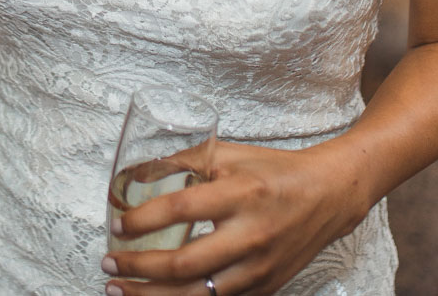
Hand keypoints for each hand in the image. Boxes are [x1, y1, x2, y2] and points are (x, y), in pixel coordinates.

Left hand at [101, 141, 366, 294]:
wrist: (328, 195)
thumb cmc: (274, 172)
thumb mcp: (230, 155)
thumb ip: (184, 162)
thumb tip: (135, 175)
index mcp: (241, 195)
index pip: (181, 210)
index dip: (143, 220)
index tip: (118, 225)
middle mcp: (251, 236)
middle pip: (184, 264)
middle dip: (138, 268)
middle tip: (109, 262)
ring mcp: (259, 269)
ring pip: (196, 295)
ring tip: (118, 289)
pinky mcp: (264, 288)